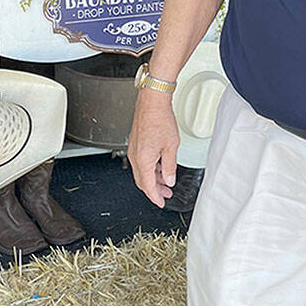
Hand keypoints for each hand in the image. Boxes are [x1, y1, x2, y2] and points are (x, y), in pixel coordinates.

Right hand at [127, 89, 180, 207]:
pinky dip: (150, 168)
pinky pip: (140, 162)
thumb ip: (170, 166)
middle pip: (142, 181)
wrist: (152, 101)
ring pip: (141, 172)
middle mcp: (135, 156)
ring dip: (153, 178)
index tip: (161, 203)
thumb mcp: (171, 147)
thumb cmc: (161, 119)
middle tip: (166, 194)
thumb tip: (169, 180)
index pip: (148, 186)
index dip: (155, 197)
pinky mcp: (135, 143)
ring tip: (166, 180)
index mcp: (143, 160)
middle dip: (154, 190)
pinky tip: (160, 166)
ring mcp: (133, 150)